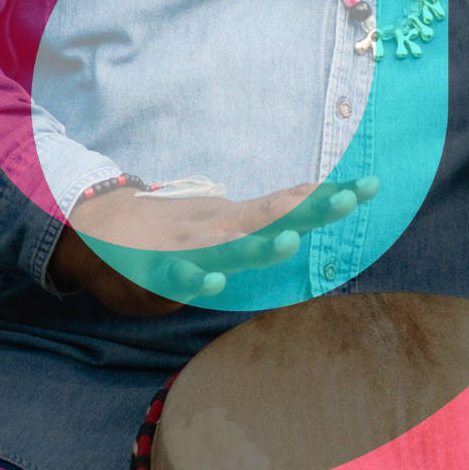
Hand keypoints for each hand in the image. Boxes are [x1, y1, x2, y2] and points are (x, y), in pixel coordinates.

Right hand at [50, 176, 380, 315]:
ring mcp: (187, 247)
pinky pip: (176, 278)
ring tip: (288, 240)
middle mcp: (218, 228)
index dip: (327, 197)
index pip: (290, 204)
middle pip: (270, 218)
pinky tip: (210, 282)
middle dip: (307, 211)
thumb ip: (267, 214)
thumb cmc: (175, 228)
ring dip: (257, 245)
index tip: (370, 186)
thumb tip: (317, 197)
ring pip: (226, 247)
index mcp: (237, 218)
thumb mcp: (225, 218)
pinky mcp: (156, 271)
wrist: (99, 227)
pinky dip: (192, 279)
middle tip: (346, 199)